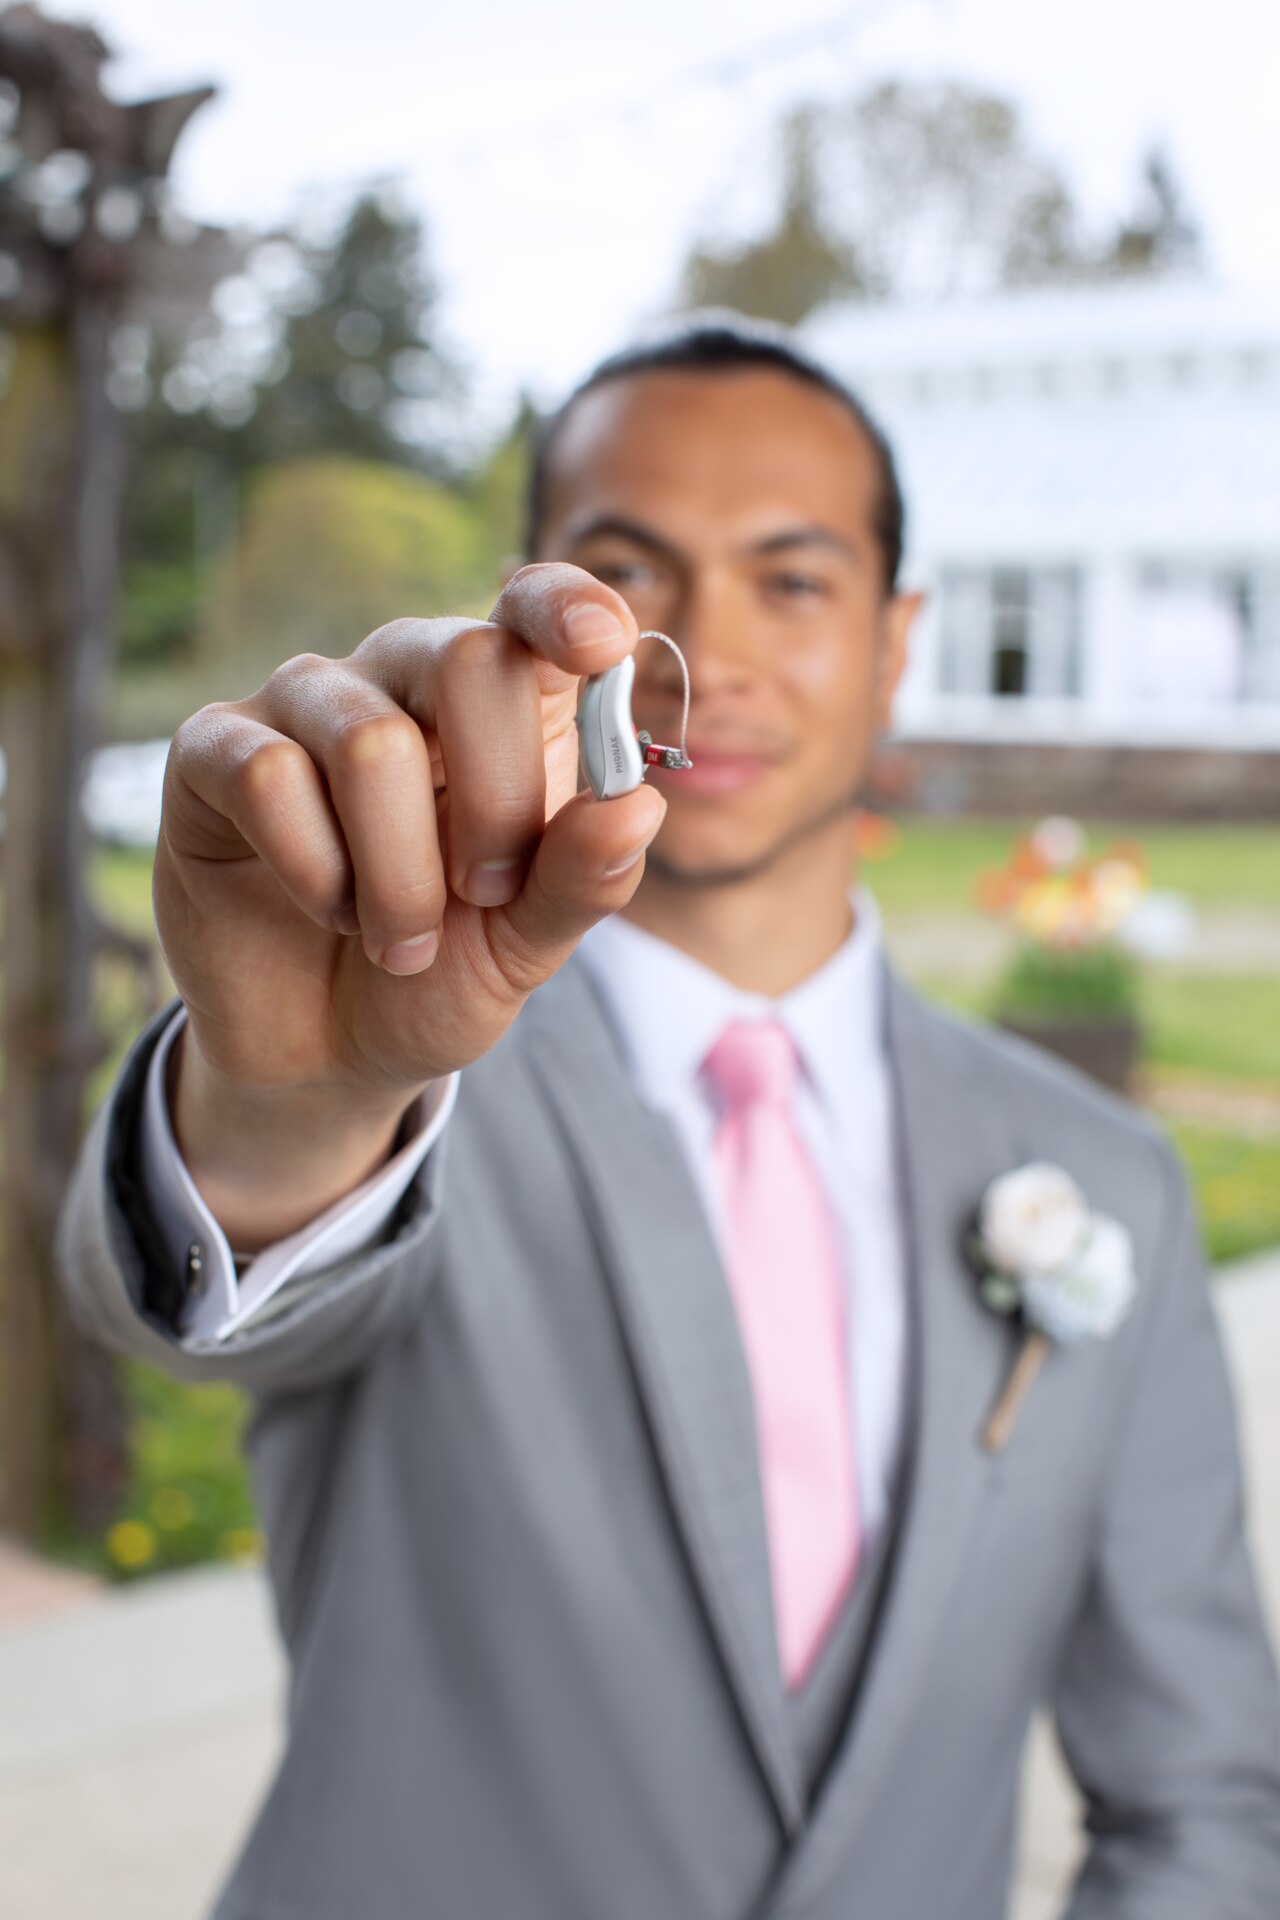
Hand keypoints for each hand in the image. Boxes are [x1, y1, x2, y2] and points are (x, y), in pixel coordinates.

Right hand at [155, 564, 664, 1243]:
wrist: (327, 1051)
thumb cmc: (438, 972)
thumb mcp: (528, 943)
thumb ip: (583, 878)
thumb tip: (639, 806)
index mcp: (499, 702)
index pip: (532, 606)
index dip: (567, 607)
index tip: (599, 647)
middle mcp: (401, 675)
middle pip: (467, 660)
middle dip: (494, 807)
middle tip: (483, 895)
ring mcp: (305, 703)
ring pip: (370, 741)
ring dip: (400, 876)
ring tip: (399, 939)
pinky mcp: (214, 749)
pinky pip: (270, 776)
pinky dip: (315, 871)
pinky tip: (324, 907)